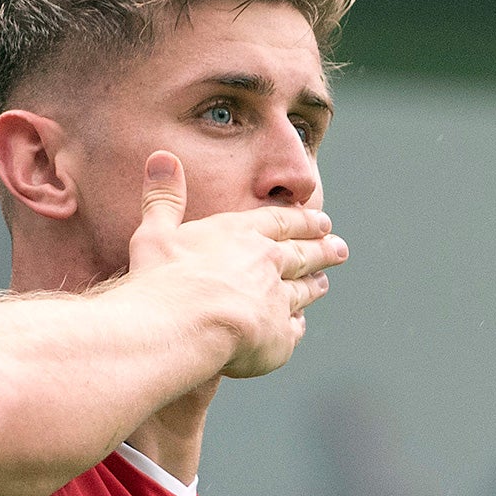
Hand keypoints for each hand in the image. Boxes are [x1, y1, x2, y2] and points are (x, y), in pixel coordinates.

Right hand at [127, 151, 346, 378]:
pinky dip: (297, 325)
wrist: (184, 326)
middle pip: (302, 253)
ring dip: (314, 285)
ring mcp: (278, 300)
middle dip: (323, 249)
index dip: (302, 221)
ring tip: (323, 282)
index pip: (280, 221)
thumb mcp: (155, 232)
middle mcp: (268, 263)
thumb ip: (163, 198)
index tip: (321, 219)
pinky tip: (298, 324)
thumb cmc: (164, 279)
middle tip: (340, 248)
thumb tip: (162, 158)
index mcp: (241, 234)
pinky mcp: (280, 337)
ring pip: (303, 290)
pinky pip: (294, 329)